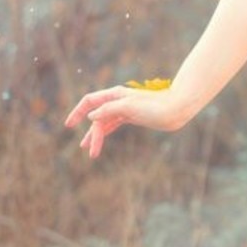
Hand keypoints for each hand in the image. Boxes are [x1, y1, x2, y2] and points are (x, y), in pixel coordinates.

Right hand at [63, 83, 186, 159]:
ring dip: (97, 135)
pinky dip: (106, 132)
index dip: (77, 112)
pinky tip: (101, 139)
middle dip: (91, 133)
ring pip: (105, 122)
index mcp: (115, 95)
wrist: (177, 108)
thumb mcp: (130, 107)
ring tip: (90, 151)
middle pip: (97, 116)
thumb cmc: (156, 106)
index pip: (89, 101)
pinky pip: (114, 124)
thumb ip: (109, 110)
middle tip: (87, 149)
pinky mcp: (133, 116)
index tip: (69, 126)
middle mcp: (118, 100)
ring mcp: (125, 109)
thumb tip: (91, 116)